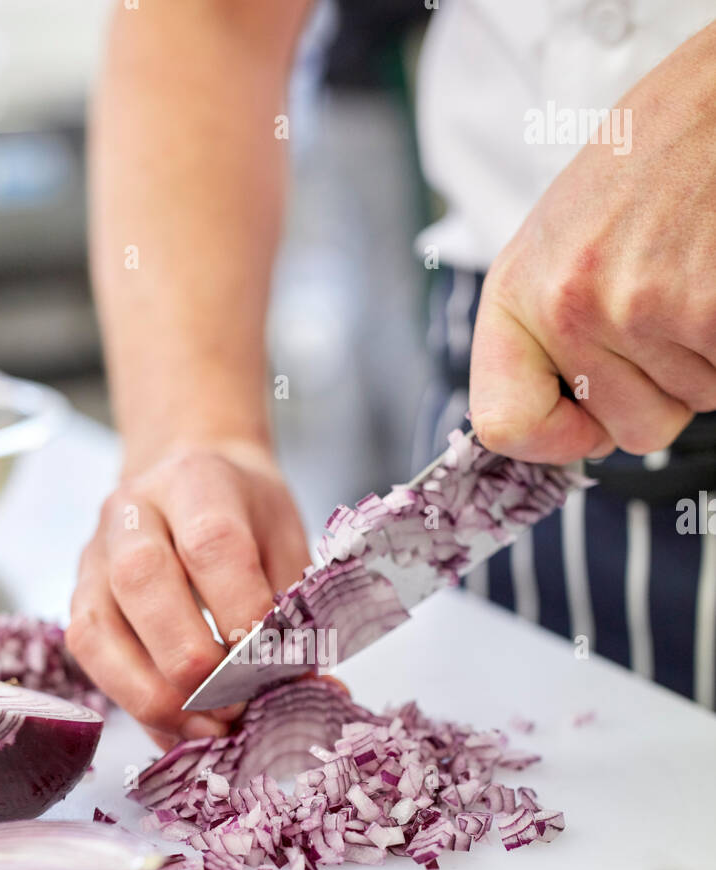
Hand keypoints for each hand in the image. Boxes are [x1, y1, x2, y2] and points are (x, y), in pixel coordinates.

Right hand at [67, 445, 309, 747]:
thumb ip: (297, 615)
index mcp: (196, 482)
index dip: (243, 612)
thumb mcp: (287, 545)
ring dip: (156, 695)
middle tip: (240, 705)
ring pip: (100, 629)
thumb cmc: (246, 516)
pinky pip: (89, 657)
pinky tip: (178, 727)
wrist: (190, 474)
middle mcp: (132, 512)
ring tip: (209, 729)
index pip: (212, 545)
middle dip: (195, 662)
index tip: (275, 663)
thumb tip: (316, 694)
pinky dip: (134, 703)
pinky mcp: (78, 598)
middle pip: (144, 582)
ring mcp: (94, 556)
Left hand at [469, 22, 715, 463]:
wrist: (713, 99)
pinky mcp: (708, 308)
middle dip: (662, 385)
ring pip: (692, 402)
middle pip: (629, 429)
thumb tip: (569, 436)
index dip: (553, 440)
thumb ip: (549, 336)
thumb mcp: (560, 244)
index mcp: (517, 292)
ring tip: (695, 271)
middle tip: (667, 300)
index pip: (504, 425)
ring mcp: (640, 307)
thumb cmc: (644, 167)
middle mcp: (568, 304)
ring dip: (704, 354)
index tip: (582, 425)